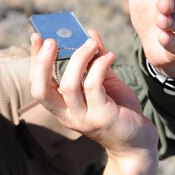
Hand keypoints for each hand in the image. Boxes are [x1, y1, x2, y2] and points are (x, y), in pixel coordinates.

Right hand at [29, 30, 156, 155]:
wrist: (139, 142)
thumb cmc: (120, 111)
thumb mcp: (105, 83)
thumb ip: (95, 61)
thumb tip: (89, 33)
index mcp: (62, 108)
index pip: (38, 85)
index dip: (35, 61)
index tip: (37, 37)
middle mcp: (68, 116)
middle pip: (41, 90)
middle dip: (42, 62)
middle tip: (52, 40)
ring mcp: (84, 119)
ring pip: (68, 85)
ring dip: (78, 58)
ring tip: (91, 43)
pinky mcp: (102, 117)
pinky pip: (93, 85)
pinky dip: (99, 65)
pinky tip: (110, 56)